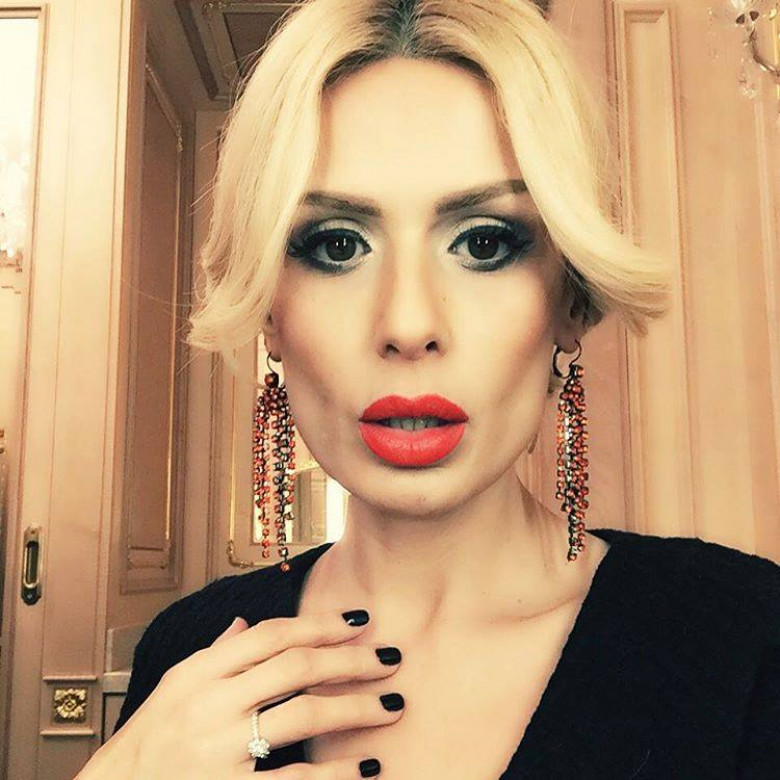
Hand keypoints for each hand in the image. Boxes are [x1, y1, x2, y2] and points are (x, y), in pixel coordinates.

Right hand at [75, 610, 402, 777]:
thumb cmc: (148, 741)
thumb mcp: (174, 686)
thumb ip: (216, 653)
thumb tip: (248, 621)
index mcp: (200, 671)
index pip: (271, 634)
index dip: (320, 623)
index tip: (360, 620)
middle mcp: (211, 703)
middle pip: (295, 666)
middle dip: (349, 660)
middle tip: (390, 658)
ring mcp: (218, 749)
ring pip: (302, 714)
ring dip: (355, 707)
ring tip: (392, 704)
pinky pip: (293, 779)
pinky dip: (335, 773)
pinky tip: (367, 767)